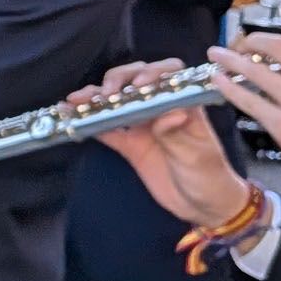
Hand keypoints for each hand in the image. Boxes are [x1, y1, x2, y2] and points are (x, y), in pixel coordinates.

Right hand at [79, 60, 257, 228]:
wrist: (203, 207)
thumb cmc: (210, 177)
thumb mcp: (198, 156)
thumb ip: (178, 134)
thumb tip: (169, 112)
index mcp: (184, 105)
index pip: (169, 75)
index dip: (152, 73)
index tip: (138, 85)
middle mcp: (161, 109)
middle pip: (136, 80)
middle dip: (118, 80)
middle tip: (106, 94)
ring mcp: (143, 126)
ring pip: (116, 101)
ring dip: (96, 97)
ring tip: (76, 100)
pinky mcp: (129, 144)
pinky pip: (106, 129)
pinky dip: (88, 121)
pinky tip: (69, 115)